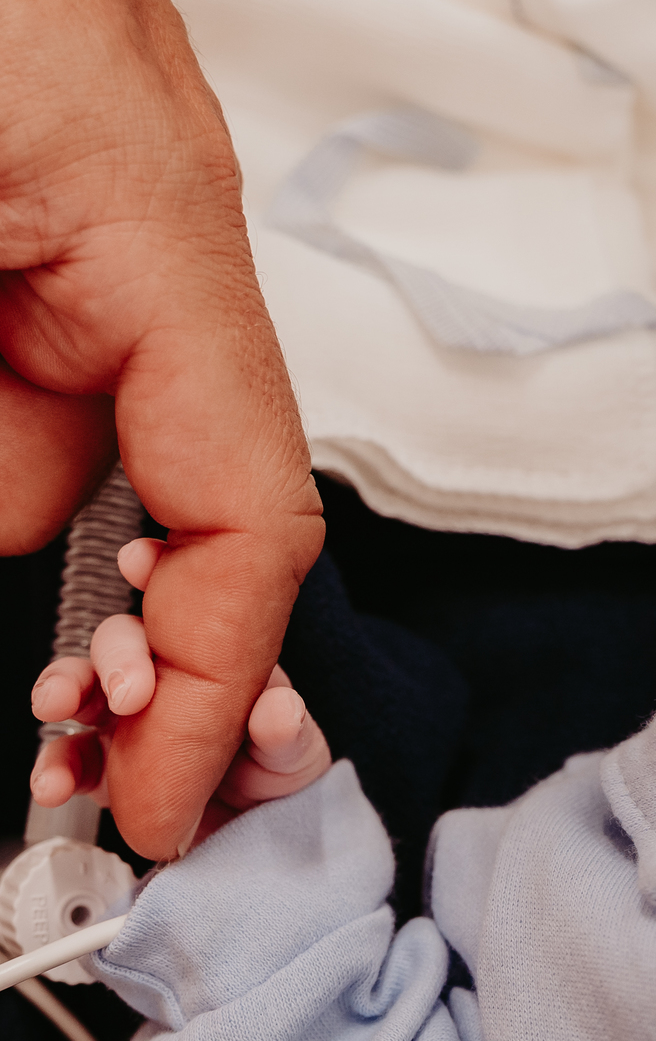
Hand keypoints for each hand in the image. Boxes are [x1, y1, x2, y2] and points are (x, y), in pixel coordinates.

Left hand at [1, 0, 323, 857]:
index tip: (148, 802)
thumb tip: (20, 544)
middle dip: (121, 655)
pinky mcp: (25, 238)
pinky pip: (33, 401)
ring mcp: (83, 251)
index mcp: (160, 253)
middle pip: (162, 515)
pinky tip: (28, 574)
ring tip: (54, 685)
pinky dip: (18, 474)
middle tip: (69, 768)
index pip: (247, 516)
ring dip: (45, 565)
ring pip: (61, 462)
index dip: (215, 682)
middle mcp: (147, 266)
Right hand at [30, 541, 331, 851]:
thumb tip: (280, 709)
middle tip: (127, 688)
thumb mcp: (297, 755)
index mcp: (209, 660)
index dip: (150, 572)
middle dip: (111, 654)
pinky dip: (58, 767)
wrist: (263, 836)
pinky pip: (71, 761)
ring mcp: (129, 724)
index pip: (176, 607)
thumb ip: (288, 733)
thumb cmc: (281, 779)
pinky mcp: (108, 772)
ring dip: (62, 693)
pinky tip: (54, 779)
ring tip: (57, 708)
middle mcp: (161, 682)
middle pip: (120, 644)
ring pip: (83, 693)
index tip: (137, 561)